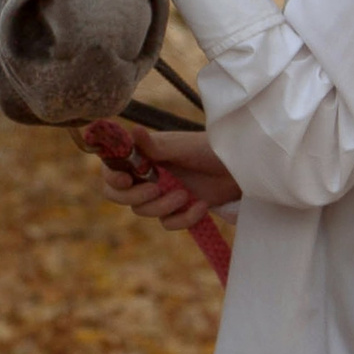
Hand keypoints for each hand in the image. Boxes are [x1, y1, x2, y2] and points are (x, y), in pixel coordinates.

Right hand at [83, 126, 241, 231]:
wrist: (241, 168)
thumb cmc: (211, 149)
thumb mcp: (182, 146)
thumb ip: (155, 146)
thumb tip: (132, 131)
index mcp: (142, 154)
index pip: (112, 168)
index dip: (111, 176)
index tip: (125, 179)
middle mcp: (147, 174)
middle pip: (119, 195)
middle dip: (134, 196)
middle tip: (154, 190)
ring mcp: (161, 193)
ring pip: (143, 211)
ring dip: (163, 207)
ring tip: (184, 195)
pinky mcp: (178, 210)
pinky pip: (168, 223)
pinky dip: (184, 218)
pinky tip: (201, 206)